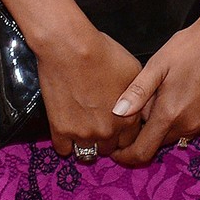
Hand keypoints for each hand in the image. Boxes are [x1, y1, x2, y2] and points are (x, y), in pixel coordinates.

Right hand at [33, 25, 144, 159]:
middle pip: (110, 149)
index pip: (131, 141)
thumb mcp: (134, 71)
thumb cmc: (102, 53)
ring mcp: (83, 133)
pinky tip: (65, 128)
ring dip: (86, 142)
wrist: (69, 46)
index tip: (114, 123)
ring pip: (88, 152)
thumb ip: (139, 96)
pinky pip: (63, 149)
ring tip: (81, 126)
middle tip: (96, 122)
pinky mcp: (60, 129)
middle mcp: (108, 132)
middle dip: (106, 138)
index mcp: (128, 120)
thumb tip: (139, 105)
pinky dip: (65, 142)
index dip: (122, 131)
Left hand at [110, 0, 199, 166]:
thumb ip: (137, 93)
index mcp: (169, 114)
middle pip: (159, 142)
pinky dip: (183, 119)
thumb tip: (116, 113)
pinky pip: (194, 127)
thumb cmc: (188, 49)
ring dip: (164, 125)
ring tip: (161, 96)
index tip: (115, 150)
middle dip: (144, 134)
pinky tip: (182, 95)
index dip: (126, 155)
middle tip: (137, 109)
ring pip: (177, 135)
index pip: (143, 151)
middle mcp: (190, 126)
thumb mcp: (156, 66)